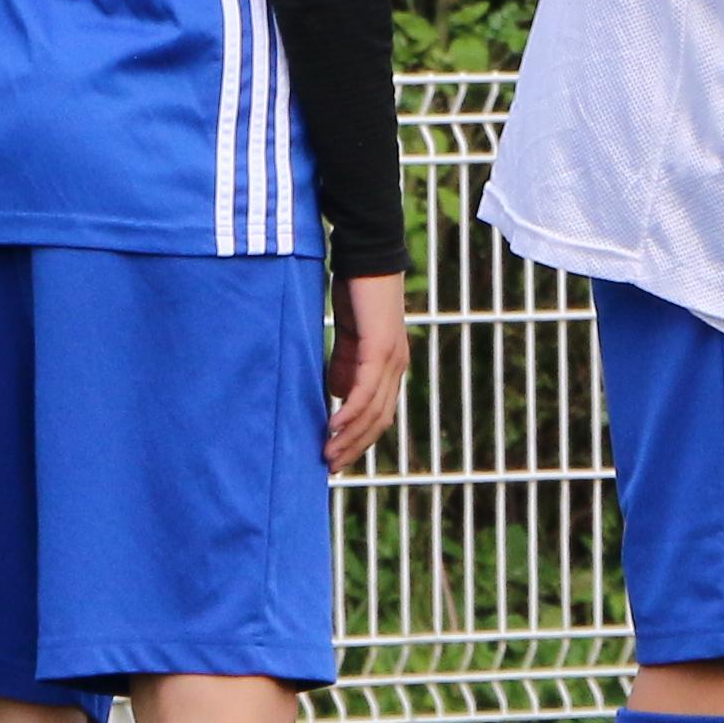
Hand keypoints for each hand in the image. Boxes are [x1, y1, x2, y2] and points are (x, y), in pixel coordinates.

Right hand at [323, 272, 410, 467]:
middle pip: (379, 421)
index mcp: (391, 366)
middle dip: (354, 447)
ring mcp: (391, 358)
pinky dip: (350, 411)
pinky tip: (332, 426)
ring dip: (349, 436)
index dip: (360, 440)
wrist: (366, 256)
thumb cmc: (356, 293)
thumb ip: (345, 366)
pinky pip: (366, 389)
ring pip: (373, 410)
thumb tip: (337, 397)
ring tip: (327, 454)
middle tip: (330, 467)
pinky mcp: (380, 347)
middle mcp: (397, 366)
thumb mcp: (349, 338)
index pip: (379, 415)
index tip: (338, 459)